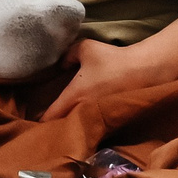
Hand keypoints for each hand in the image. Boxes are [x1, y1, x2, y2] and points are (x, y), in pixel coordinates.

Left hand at [42, 37, 156, 120]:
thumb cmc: (112, 60)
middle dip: (53, 128)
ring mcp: (99, 119)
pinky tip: (84, 125)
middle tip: (45, 125)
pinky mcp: (111, 121)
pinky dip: (87, 129)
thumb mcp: (85, 48)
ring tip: (62, 127)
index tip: (31, 121)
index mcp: (74, 96)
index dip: (39, 121)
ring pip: (78, 129)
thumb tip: (60, 65)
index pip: (50, 116)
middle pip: (62, 127)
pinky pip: (93, 128)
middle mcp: (84, 111)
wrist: (145, 71)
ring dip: (70, 129)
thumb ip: (67, 55)